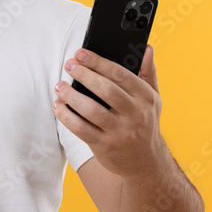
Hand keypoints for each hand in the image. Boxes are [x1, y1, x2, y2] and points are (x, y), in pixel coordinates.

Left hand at [53, 45, 167, 180]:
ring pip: (90, 110)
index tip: (80, 53)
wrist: (145, 162)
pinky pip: (80, 128)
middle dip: (83, 75)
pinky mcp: (105, 146)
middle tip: (68, 65)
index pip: (120, 74)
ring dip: (70, 96)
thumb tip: (147, 48)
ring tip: (60, 86)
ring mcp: (120, 132)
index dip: (98, 62)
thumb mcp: (152, 99)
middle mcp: (135, 115)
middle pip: (105, 90)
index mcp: (146, 98)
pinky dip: (66, 116)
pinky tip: (59, 106)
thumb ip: (148, 73)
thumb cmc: (144, 123)